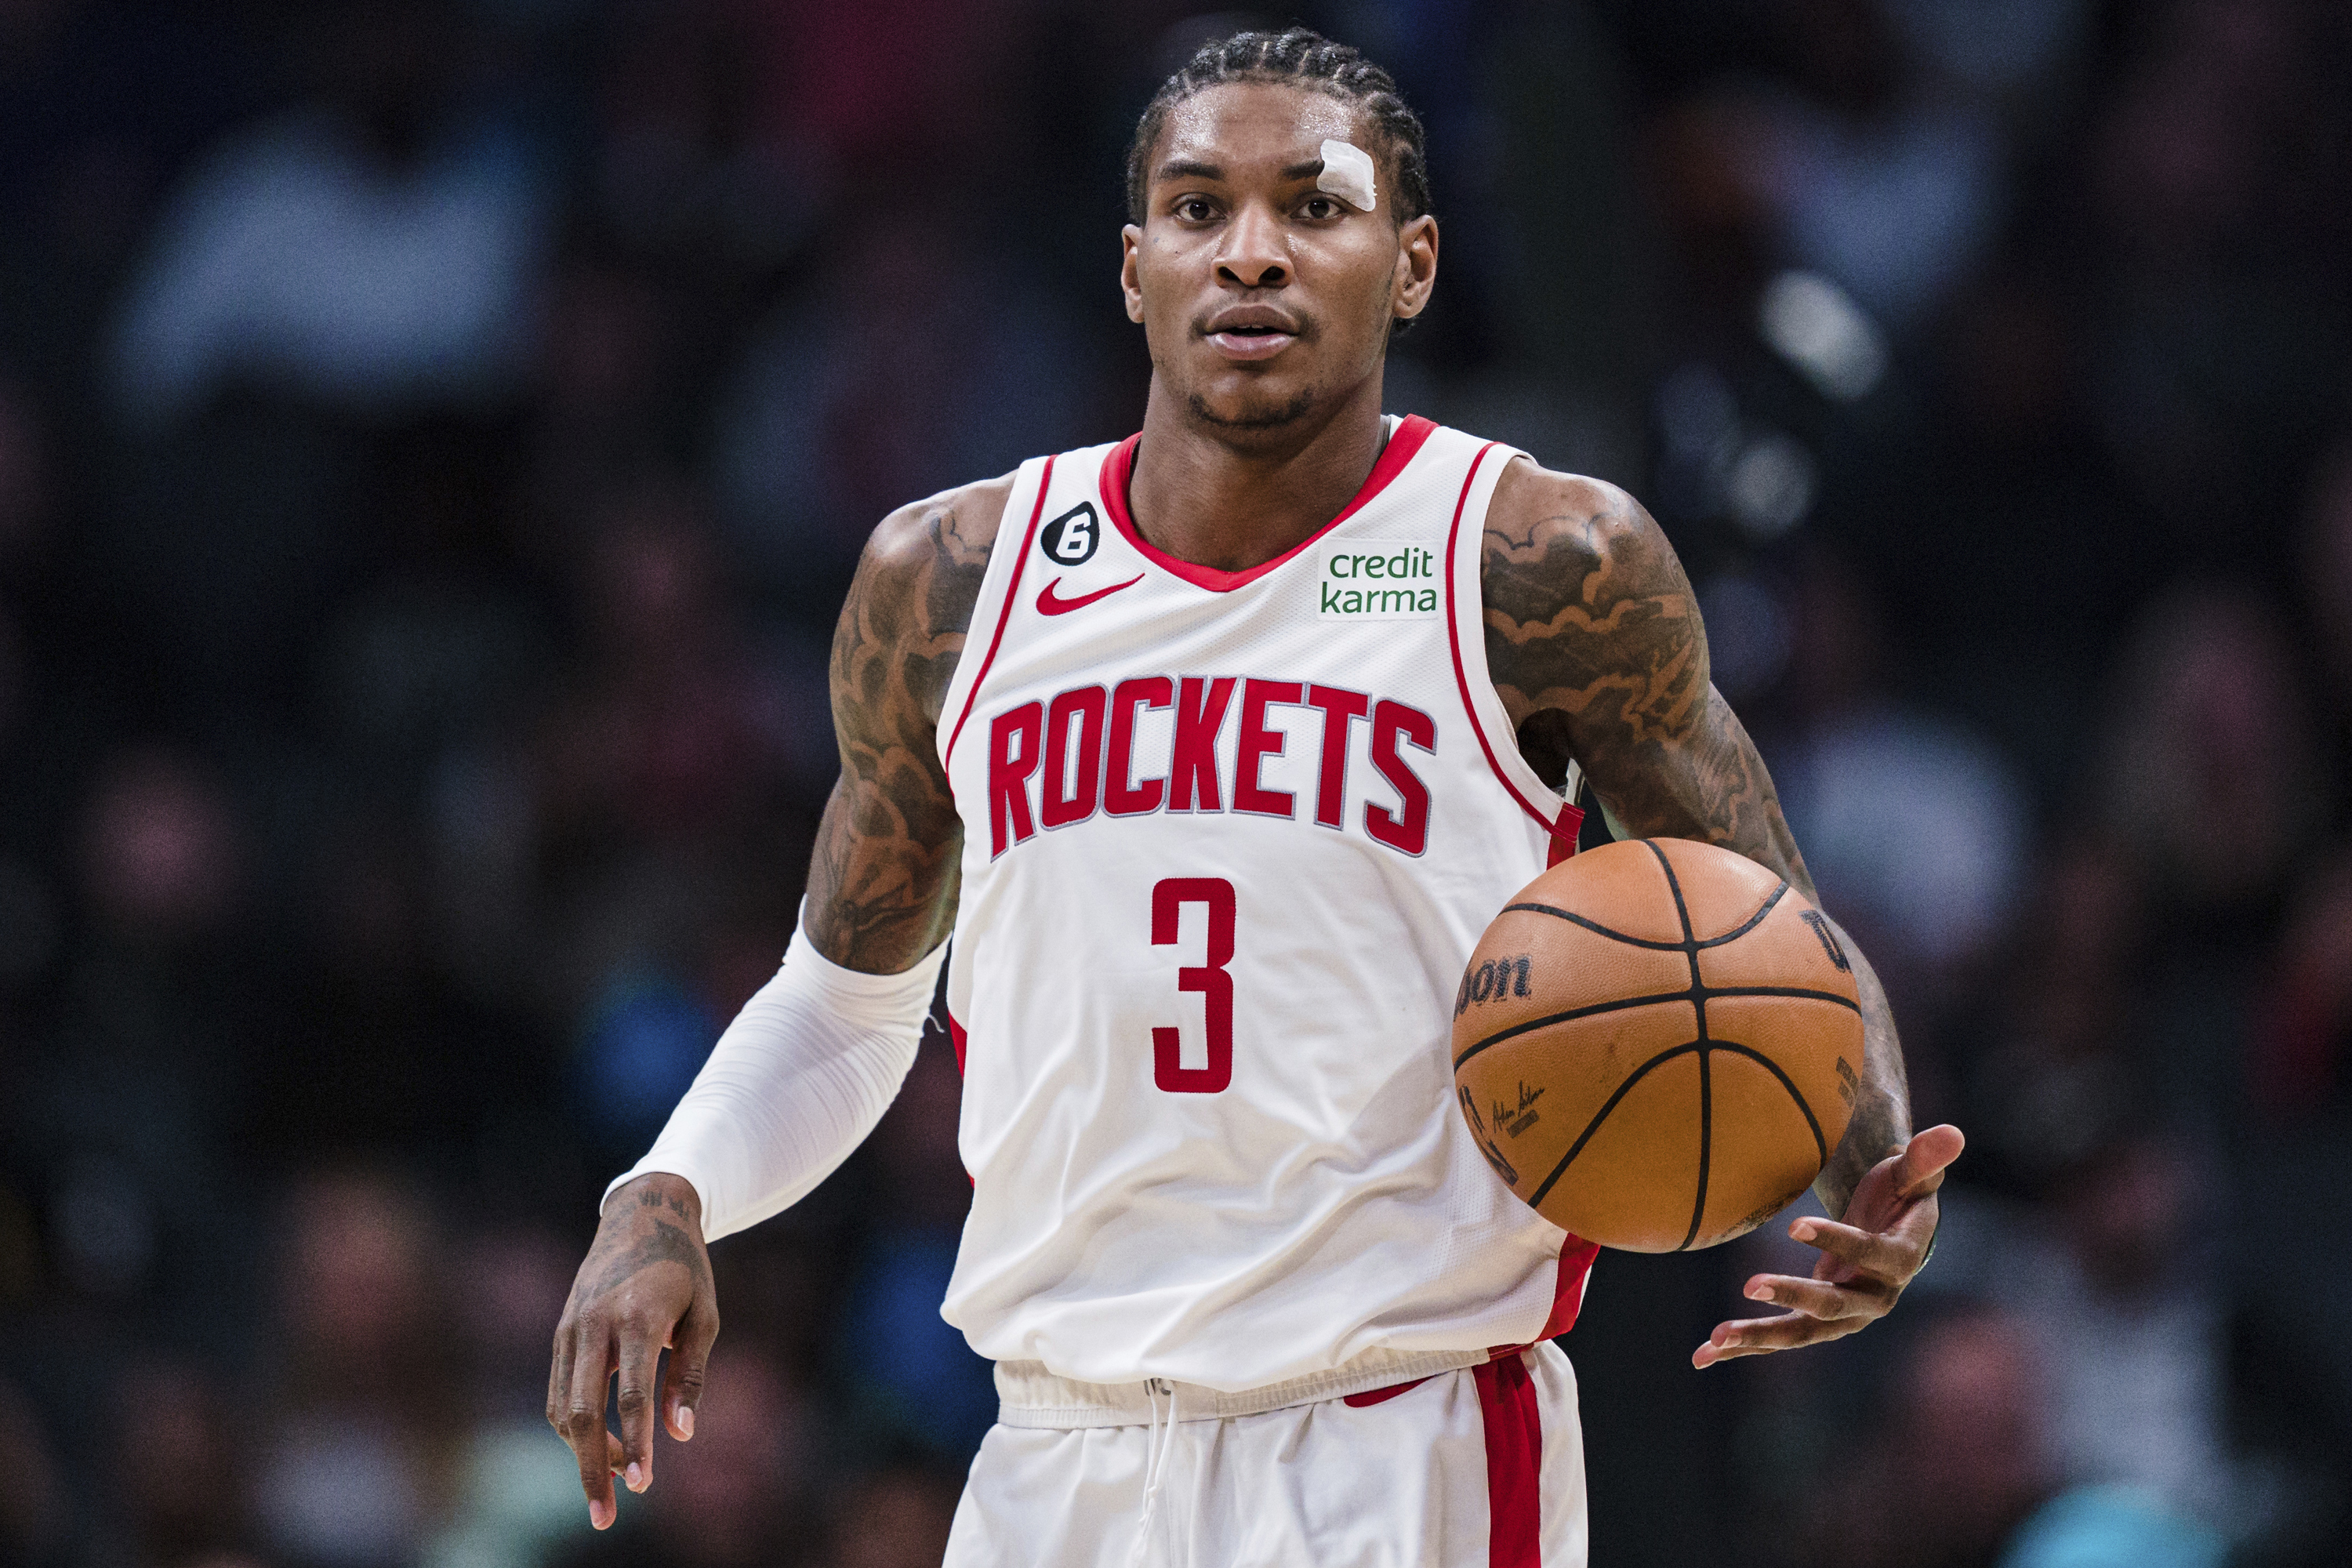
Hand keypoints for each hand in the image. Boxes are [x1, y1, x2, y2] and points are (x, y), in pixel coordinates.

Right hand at [547, 1174, 720, 1527]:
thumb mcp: (705, 1314)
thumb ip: (689, 1374)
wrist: (642, 1214)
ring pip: (564, 1408)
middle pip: (584, 1413)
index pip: (633, 1395)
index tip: (643, 1485)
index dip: (637, 1444)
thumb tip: (680, 1435)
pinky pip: (559, 1392)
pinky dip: (574, 1427)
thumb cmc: (685, 1269)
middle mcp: (596, 1324)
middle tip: (606, 1517)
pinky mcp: (559, 1333)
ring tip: (617, 1480)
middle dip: (593, 1469)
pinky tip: (600, 1447)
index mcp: (639, 1317)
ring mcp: (570, 1328)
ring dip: (584, 1453)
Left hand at [1692, 1124, 1962, 1368]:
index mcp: (1899, 1260)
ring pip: (1801, 1332)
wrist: (1891, 1235)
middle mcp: (1873, 1298)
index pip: (1868, 1253)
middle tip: (1750, 1285)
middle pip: (1833, 1305)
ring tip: (1715, 1339)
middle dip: (1794, 1296)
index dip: (1836, 1240)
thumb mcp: (1912, 1176)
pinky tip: (1702, 1355)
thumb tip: (1953, 1132)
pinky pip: (1779, 1338)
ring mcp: (1844, 1317)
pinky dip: (1743, 1347)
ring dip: (1758, 1336)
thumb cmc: (1899, 1195)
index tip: (1794, 1225)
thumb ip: (1926, 1159)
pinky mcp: (1817, 1323)